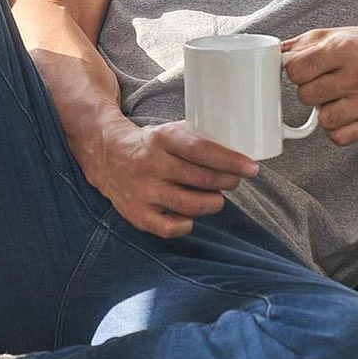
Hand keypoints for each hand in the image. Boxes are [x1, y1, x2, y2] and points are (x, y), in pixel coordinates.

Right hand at [87, 120, 259, 237]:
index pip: (201, 150)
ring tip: (216, 197)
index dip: (229, 160)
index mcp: (161, 139)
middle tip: (235, 180)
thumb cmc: (148, 145)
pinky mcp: (137, 214)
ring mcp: (143, 192)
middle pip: (202, 179)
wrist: (107, 156)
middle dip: (227, 181)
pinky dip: (187, 223)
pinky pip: (172, 228)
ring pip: (192, 205)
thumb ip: (197, 137)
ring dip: (214, 202)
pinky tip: (190, 213)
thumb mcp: (168, 130)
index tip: (251, 167)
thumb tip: (236, 149)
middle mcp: (151, 165)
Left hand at [282, 26, 357, 146]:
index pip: (297, 71)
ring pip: (324, 120)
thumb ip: (299, 46)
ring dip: (323, 111)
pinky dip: (336, 129)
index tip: (304, 70)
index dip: (296, 72)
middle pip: (306, 96)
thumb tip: (270, 56)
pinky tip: (344, 113)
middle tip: (323, 83)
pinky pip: (340, 137)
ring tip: (335, 98)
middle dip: (309, 91)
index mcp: (344, 49)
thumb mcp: (332, 35)